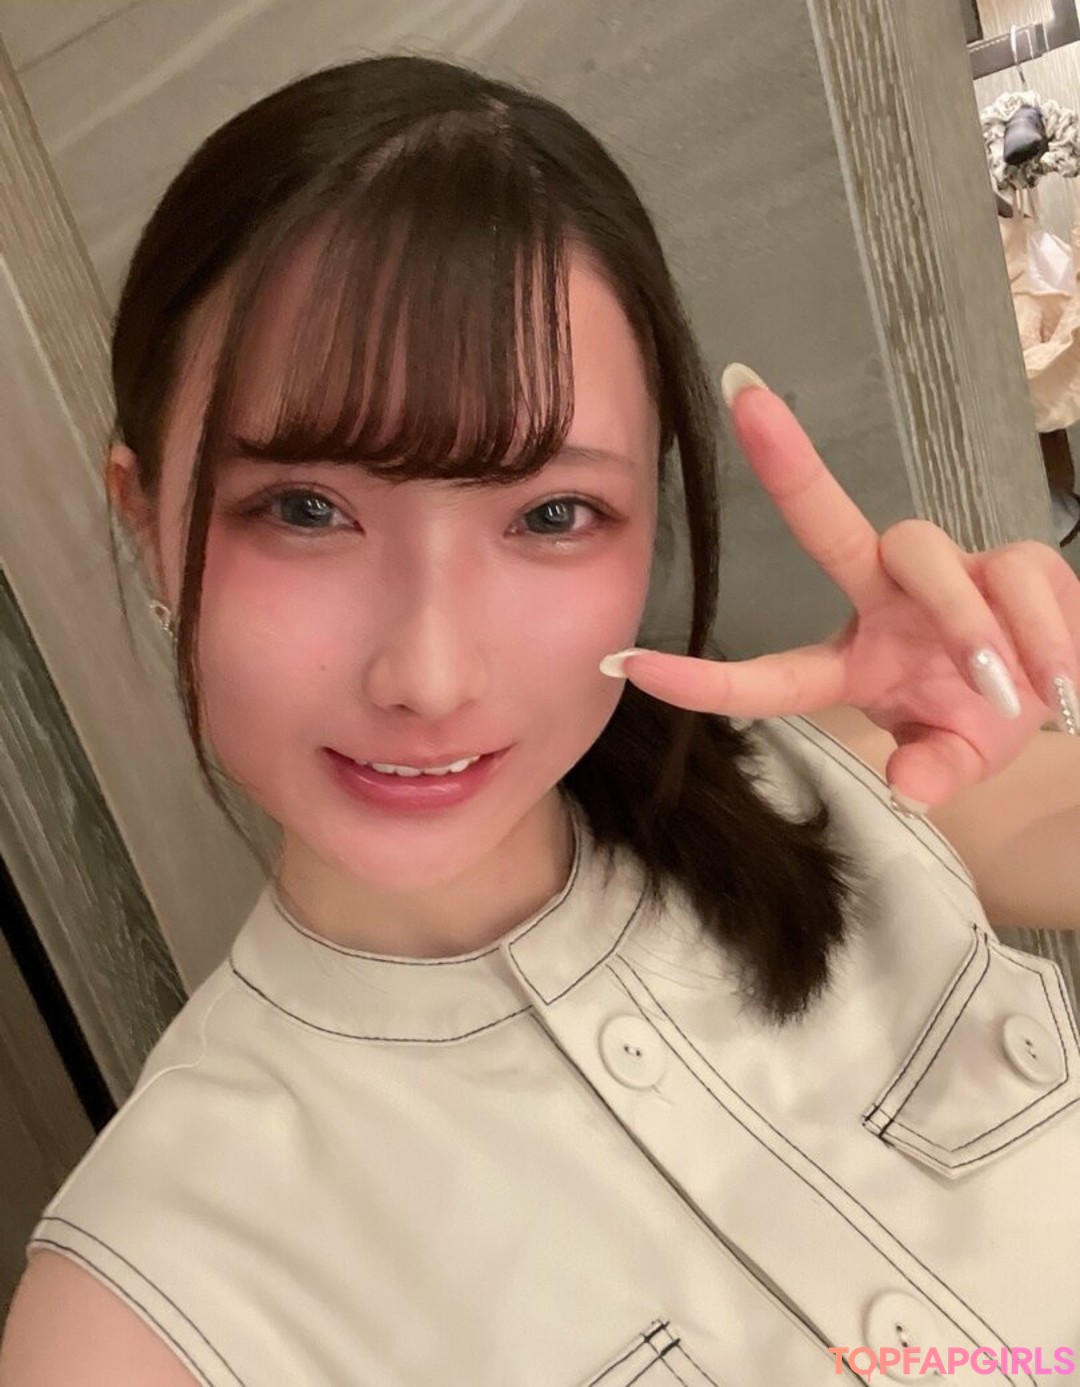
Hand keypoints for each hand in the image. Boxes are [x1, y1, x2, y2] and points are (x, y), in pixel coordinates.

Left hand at [600, 366, 1079, 811]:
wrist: (1069, 689)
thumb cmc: (988, 716)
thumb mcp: (958, 758)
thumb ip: (934, 770)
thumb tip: (911, 784)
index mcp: (853, 660)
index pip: (770, 674)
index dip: (702, 679)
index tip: (625, 662)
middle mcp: (885, 599)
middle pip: (830, 527)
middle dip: (789, 466)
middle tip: (746, 403)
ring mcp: (945, 570)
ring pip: (924, 554)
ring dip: (965, 626)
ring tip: (1009, 689)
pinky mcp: (1010, 558)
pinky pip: (1013, 575)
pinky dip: (1040, 632)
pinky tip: (1059, 677)